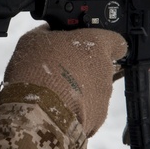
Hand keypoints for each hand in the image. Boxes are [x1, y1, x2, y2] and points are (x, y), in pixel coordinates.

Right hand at [1, 26, 127, 135]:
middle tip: (62, 70)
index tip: (89, 46)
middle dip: (85, 68)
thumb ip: (47, 32)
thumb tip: (48, 31)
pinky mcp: (99, 117)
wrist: (38, 111)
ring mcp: (104, 95)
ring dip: (80, 89)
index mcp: (96, 44)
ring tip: (55, 92)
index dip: (103, 44)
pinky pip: (89, 109)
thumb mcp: (33, 39)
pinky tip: (58, 107)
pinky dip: (77, 109)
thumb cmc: (37, 71)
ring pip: (95, 89)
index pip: (116, 40)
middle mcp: (106, 69)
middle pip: (101, 66)